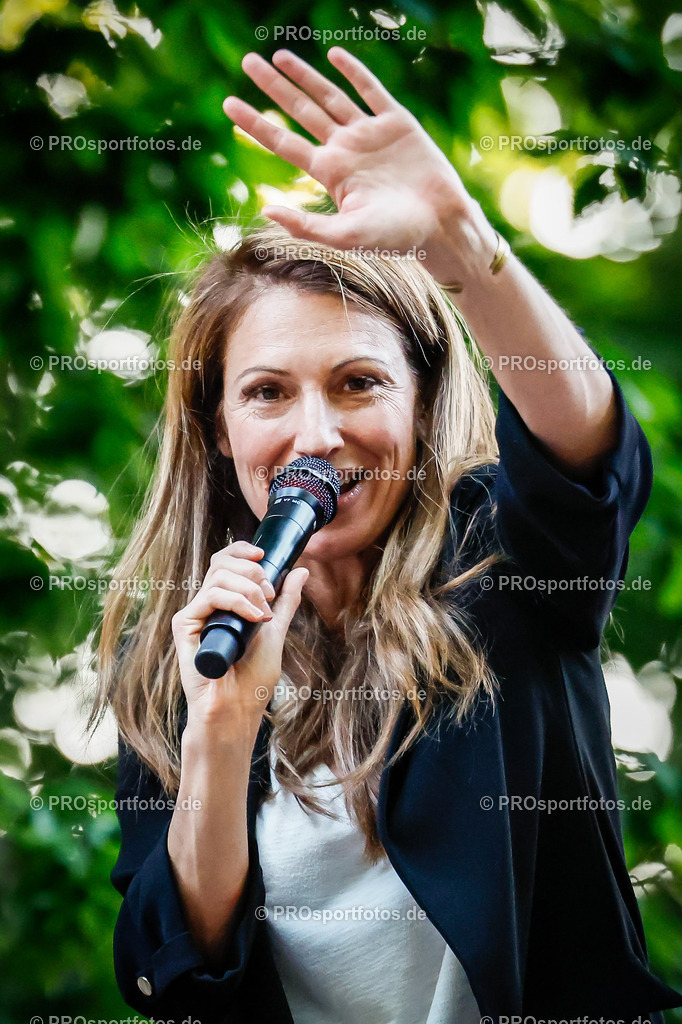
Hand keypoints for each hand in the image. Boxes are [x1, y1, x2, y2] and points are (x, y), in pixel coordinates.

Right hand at [171, 541, 307, 729]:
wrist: (238, 708)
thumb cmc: (253, 677)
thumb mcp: (276, 630)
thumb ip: (285, 601)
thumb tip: (301, 571)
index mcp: (226, 602)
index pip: (226, 562)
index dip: (242, 551)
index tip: (264, 554)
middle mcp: (208, 605)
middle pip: (221, 562)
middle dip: (252, 570)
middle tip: (268, 594)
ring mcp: (196, 614)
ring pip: (218, 576)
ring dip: (248, 588)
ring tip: (263, 613)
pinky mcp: (184, 625)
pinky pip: (209, 596)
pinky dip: (236, 601)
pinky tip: (253, 618)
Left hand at [222, 47, 495, 283]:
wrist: (441, 224)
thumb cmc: (395, 237)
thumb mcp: (345, 235)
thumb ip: (305, 225)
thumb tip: (263, 209)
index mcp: (329, 173)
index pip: (283, 142)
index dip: (255, 123)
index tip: (228, 104)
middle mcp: (345, 150)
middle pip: (300, 111)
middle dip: (274, 88)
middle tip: (247, 62)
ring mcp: (370, 134)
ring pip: (330, 97)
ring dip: (305, 75)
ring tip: (278, 56)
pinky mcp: (398, 123)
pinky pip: (371, 91)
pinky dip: (353, 71)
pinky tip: (334, 54)